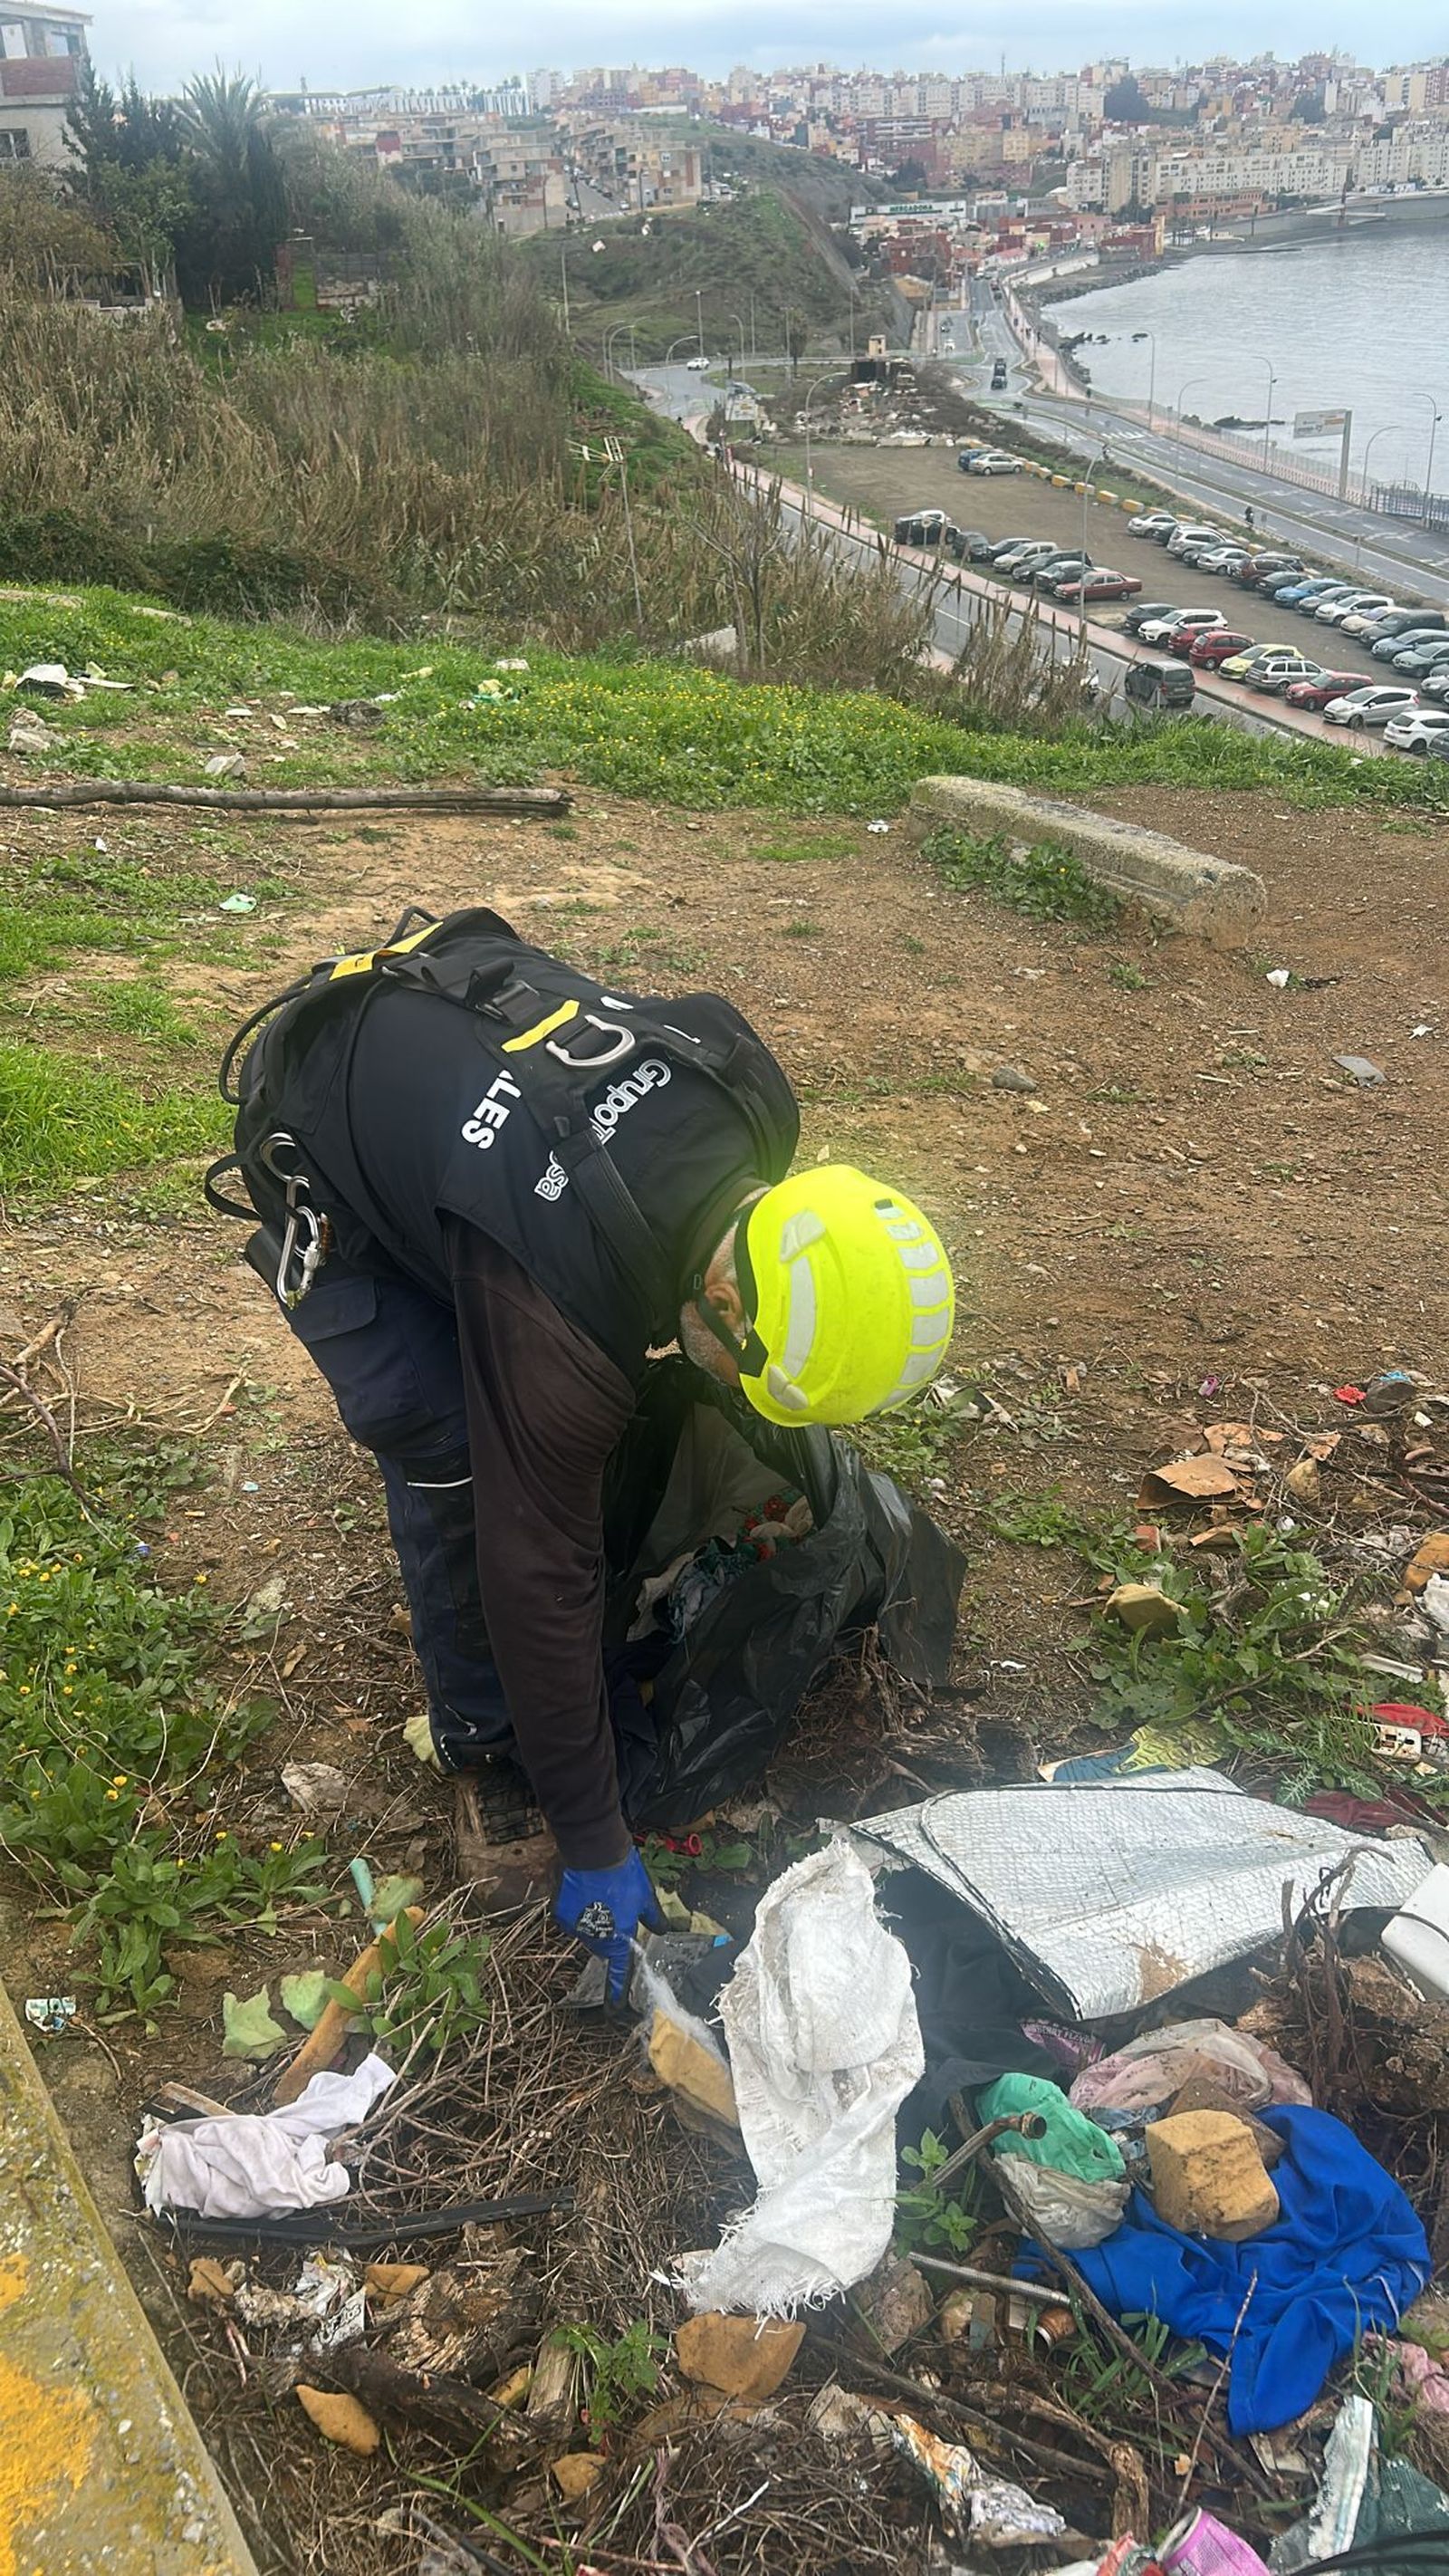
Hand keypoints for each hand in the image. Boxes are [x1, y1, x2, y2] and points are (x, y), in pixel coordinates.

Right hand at [556, 1847, 662, 2002]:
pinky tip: (585, 1892)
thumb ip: (653, 1918)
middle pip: (603, 1947)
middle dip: (610, 1936)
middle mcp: (594, 1937)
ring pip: (587, 1931)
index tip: (614, 2011)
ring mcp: (574, 1926)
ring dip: (594, 1921)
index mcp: (617, 1938)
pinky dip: (578, 1910)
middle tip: (616, 1910)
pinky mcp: (559, 1912)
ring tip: (601, 1895)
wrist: (594, 1849)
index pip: (618, 1972)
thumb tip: (664, 1931)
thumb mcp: (645, 1896)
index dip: (617, 1991)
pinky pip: (571, 1918)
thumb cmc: (624, 1874)